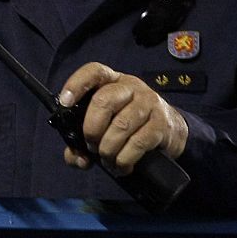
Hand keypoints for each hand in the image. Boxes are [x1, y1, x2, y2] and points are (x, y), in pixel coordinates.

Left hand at [59, 62, 188, 175]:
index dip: (76, 84)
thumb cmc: (130, 126)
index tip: (65, 103)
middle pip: (104, 100)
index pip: (94, 71)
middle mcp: (131, 86)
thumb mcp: (106, 125)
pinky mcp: (161, 123)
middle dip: (91, 128)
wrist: (171, 131)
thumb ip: (83, 141)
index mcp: (112, 81)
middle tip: (91, 146)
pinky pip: (138, 142)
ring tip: (106, 159)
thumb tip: (77, 159)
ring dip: (108, 148)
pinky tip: (122, 166)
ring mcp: (148, 102)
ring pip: (121, 124)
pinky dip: (125, 158)